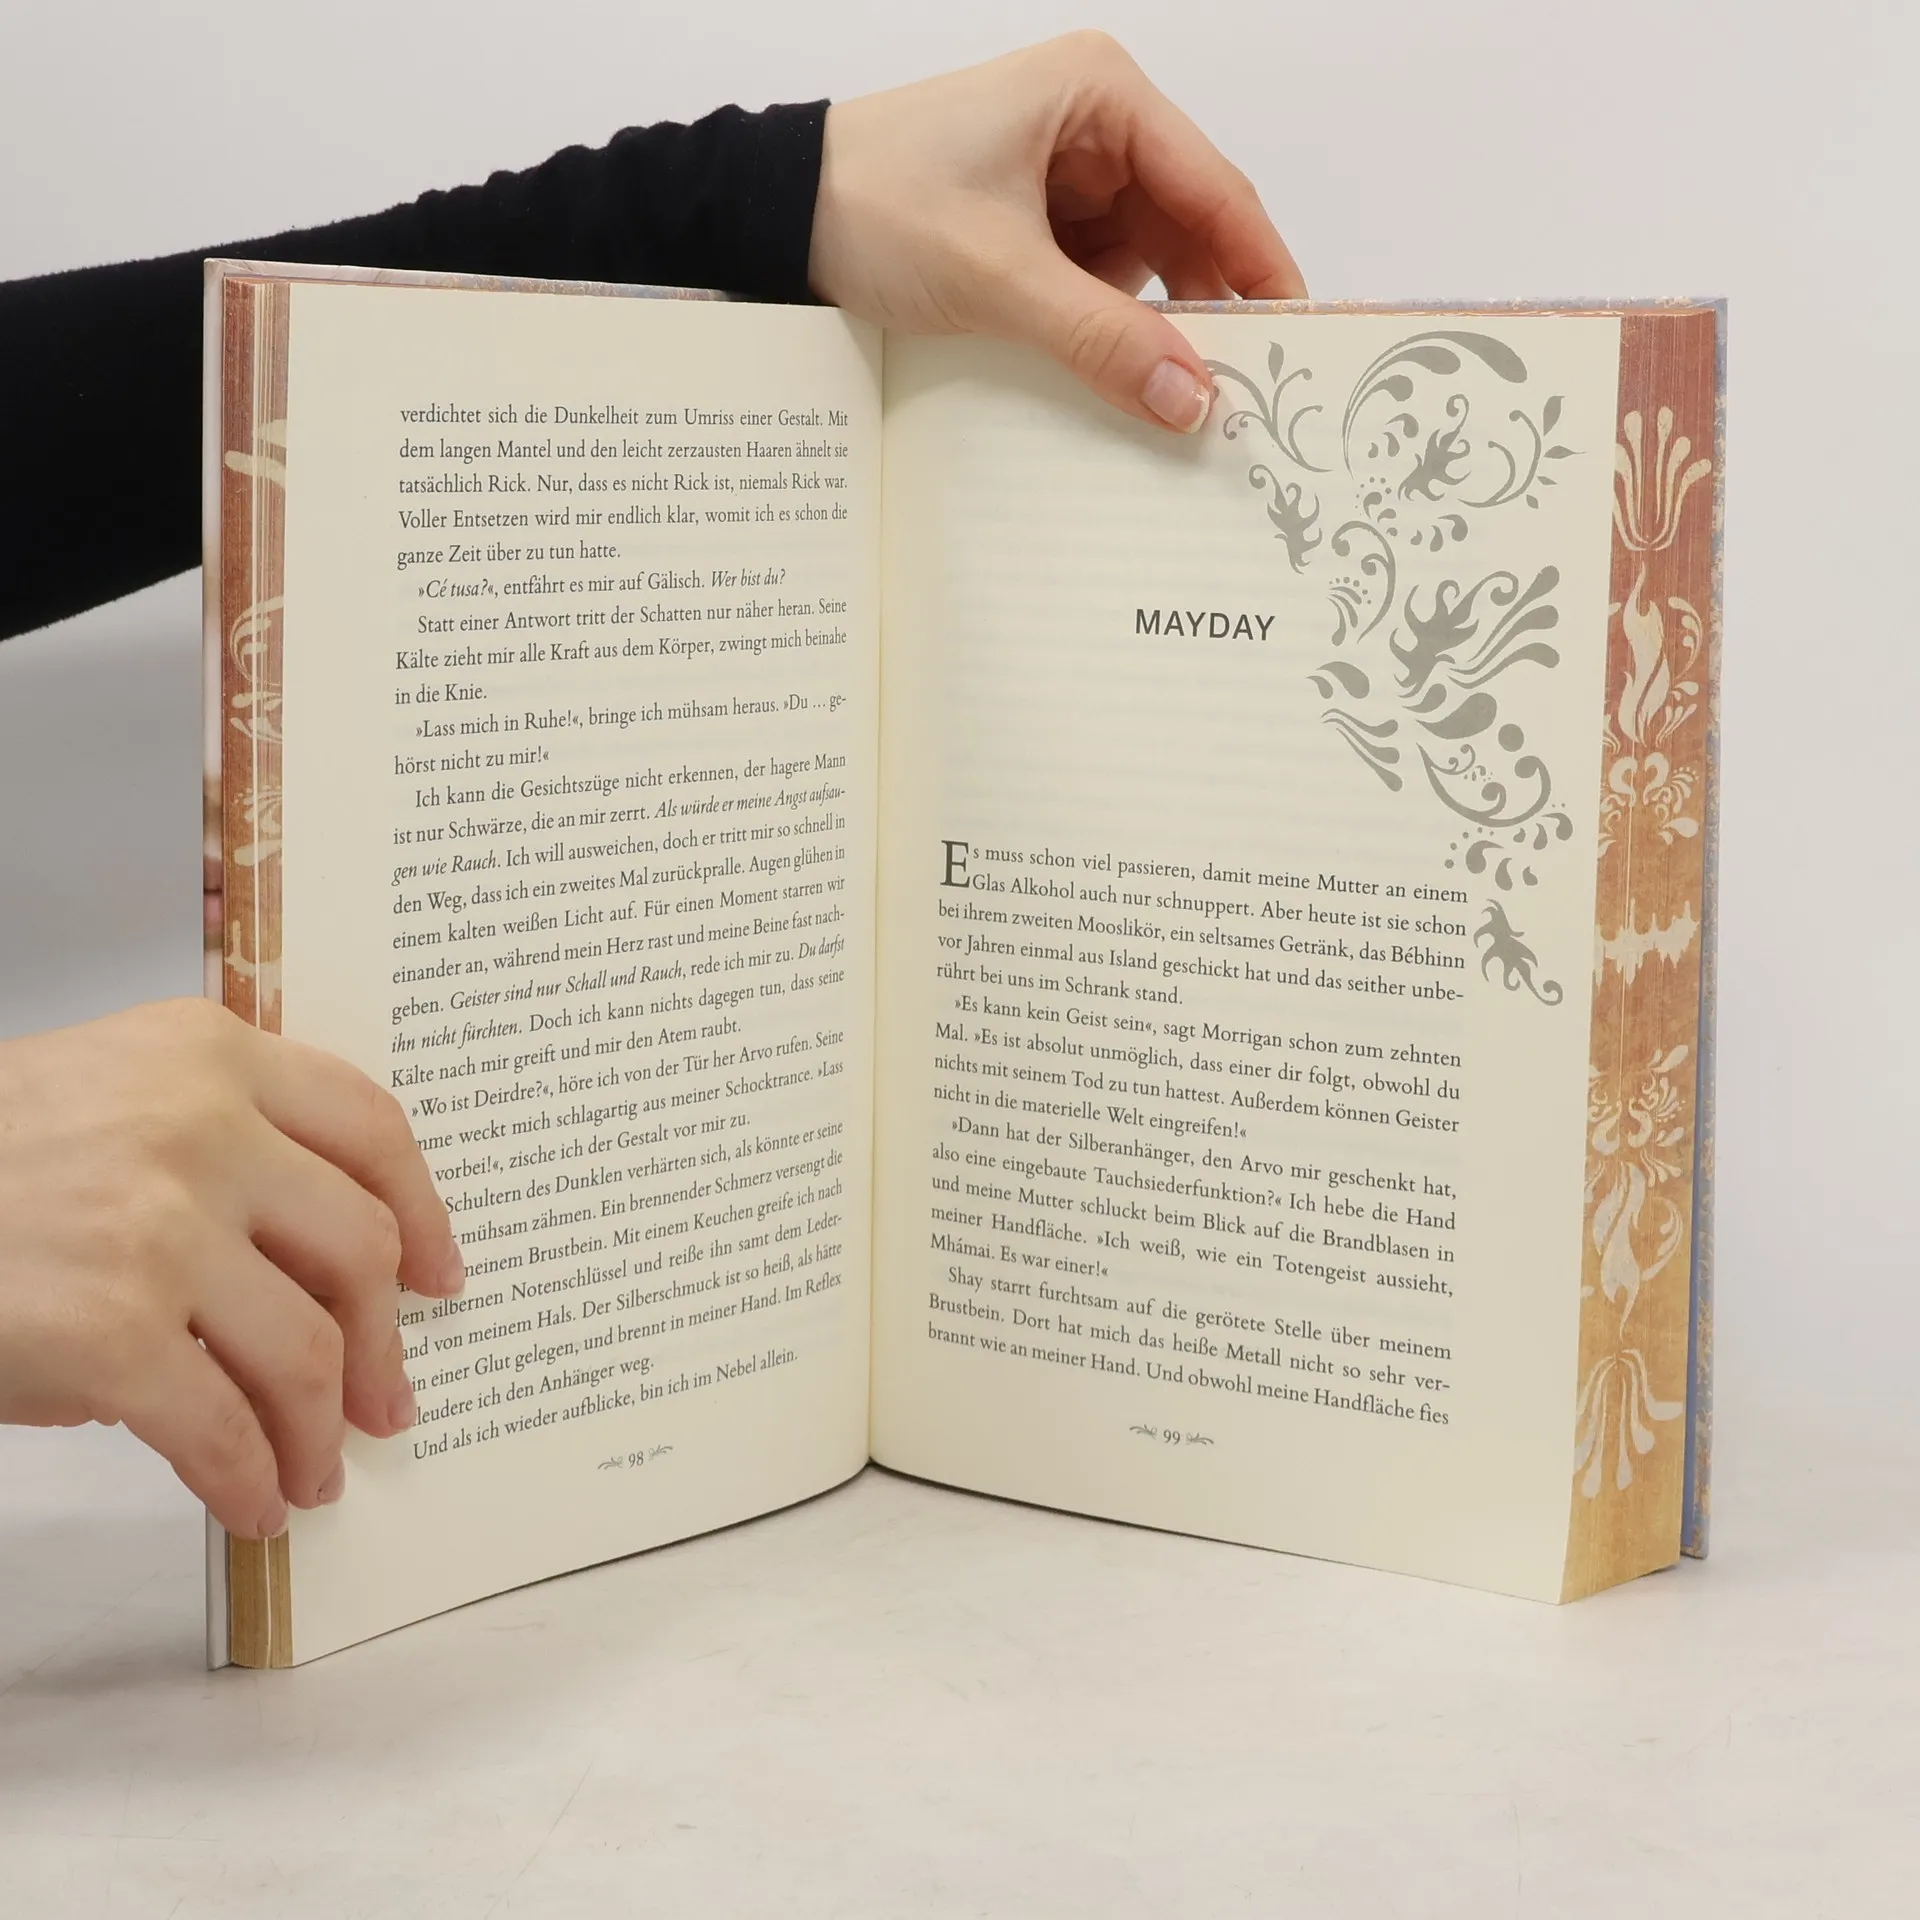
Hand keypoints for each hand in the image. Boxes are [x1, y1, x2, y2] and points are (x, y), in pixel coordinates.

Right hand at [0, 1000, 462, 1536]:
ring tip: (314, 1475)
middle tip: (388, 1403)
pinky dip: (248, 1479)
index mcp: (208, 1052)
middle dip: (385, 1343)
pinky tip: (250, 1504)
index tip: (440, 1275)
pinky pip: (221, 1426)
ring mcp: (161, 1228)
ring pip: (308, 1349)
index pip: (369, 1126)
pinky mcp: (110, 1330)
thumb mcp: (107, 1093)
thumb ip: (224, 1142)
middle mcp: (202, 1127)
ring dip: (320, 1432)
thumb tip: (322, 1271)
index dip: (423, 1213)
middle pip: (359, 1247)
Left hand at [809, 32, 1305, 432]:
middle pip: (1190, 232)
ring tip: (1177, 406)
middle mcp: (1097, 127)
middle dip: (1209, 314)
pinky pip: (1101, 285)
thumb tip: (1192, 398)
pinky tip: (1117, 383)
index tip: (1299, 345)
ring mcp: (1068, 178)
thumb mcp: (997, 278)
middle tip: (1242, 400)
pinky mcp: (1038, 226)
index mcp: (1101, 96)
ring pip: (1148, 268)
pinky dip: (1109, 332)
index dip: (1263, 271)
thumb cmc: (872, 205)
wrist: (775, 220)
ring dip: (1154, 331)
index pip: (1216, 190)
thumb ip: (1100, 338)